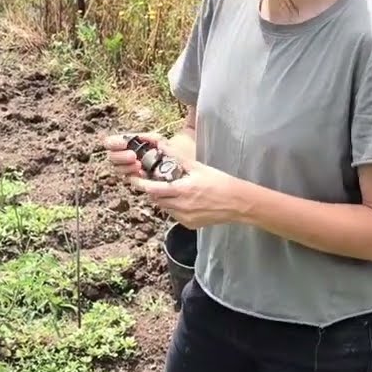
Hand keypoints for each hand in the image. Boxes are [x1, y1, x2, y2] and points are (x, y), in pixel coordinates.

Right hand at [102, 131, 161, 182]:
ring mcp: (128, 169)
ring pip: (118, 169)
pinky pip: (129, 179)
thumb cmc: (165, 149)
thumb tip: (136, 137)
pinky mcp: (135, 181)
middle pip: (111, 157)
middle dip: (121, 156)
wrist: (176, 163)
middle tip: (133, 155)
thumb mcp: (158, 140)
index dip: (114, 142)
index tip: (124, 143)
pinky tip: (142, 173)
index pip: (110, 143)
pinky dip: (134, 176)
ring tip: (139, 165)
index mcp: (125, 145)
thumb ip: (146, 137)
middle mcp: (123, 157)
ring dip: (126, 167)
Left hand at [129, 149, 245, 229]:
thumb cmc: (220, 183)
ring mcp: (184, 218)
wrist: (238, 203)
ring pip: (165, 207)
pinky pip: (174, 215)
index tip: (134, 178)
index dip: (140, 184)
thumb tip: (161, 146)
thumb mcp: (198, 167)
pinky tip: (184, 200)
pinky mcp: (189, 225)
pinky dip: (174, 207)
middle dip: (153, 190)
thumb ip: (177, 157)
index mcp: (182, 190)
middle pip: (156, 199)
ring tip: (174, 189)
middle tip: (156, 181)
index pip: (153, 189)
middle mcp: (181, 207)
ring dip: (164, 198)